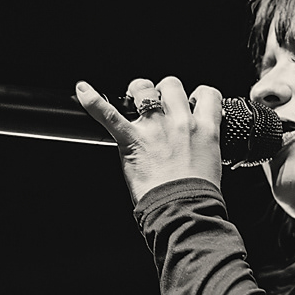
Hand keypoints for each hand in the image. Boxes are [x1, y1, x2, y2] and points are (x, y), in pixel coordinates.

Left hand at [74, 76, 222, 204]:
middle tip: (159, 103)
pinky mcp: (132, 140)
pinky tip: (83, 90)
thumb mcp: (211, 162)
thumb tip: (195, 143)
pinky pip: (109, 115)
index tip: (193, 102)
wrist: (183, 210)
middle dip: (164, 91)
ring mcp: (155, 129)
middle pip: (172, 85)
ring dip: (139, 91)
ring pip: (145, 90)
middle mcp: (181, 122)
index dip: (198, 96)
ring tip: (134, 98)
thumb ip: (203, 145)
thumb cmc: (198, 194)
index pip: (207, 95)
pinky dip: (93, 101)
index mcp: (205, 129)